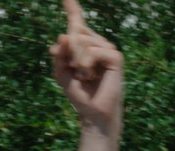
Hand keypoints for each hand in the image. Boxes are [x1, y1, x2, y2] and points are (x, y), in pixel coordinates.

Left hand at [50, 0, 123, 126]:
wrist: (93, 114)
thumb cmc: (80, 95)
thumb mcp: (62, 73)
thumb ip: (59, 55)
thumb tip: (63, 36)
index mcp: (85, 45)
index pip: (77, 22)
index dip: (72, 8)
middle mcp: (98, 43)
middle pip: (74, 31)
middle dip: (68, 52)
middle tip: (75, 70)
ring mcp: (108, 49)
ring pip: (81, 40)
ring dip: (76, 62)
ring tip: (85, 76)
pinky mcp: (115, 57)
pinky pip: (92, 50)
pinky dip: (85, 65)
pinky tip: (90, 76)